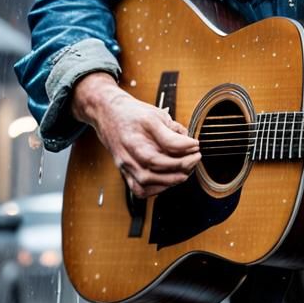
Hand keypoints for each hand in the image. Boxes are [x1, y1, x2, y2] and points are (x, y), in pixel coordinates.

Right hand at [72, 73, 200, 197]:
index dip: (184, 147)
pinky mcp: (124, 171)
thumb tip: (190, 143)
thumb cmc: (132, 114)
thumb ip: (172, 130)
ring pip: (146, 181)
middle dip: (180, 166)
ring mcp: (124, 163)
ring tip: (185, 171)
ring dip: (169, 180)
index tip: (196, 145)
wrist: (107, 113)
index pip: (164, 144)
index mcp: (136, 134)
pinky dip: (156, 189)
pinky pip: (139, 189)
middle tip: (194, 158)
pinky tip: (168, 180)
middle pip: (155, 166)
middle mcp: (128, 151)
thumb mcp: (155, 114)